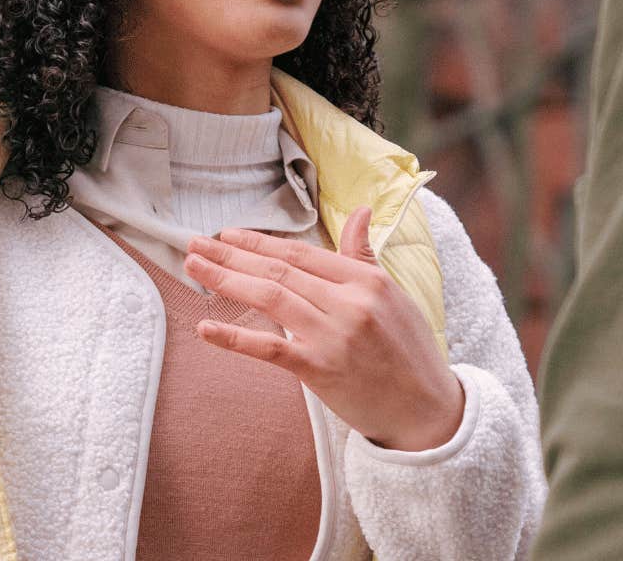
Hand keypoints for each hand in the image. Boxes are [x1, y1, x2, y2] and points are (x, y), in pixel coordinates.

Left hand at [183, 206, 464, 451]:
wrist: (427, 411)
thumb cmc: (409, 351)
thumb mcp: (393, 295)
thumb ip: (364, 255)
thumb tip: (360, 211)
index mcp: (366, 281)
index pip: (301, 253)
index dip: (260, 242)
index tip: (228, 235)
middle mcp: (349, 303)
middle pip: (279, 270)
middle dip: (232, 254)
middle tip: (196, 243)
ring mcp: (333, 336)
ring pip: (270, 297)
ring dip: (226, 279)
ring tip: (194, 267)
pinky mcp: (320, 370)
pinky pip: (269, 348)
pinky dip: (234, 338)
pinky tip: (205, 327)